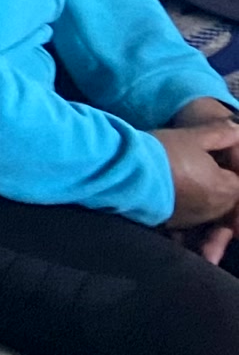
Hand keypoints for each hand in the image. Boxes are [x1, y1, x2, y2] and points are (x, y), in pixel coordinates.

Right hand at [159, 120, 238, 238]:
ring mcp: (195, 219)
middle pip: (227, 200)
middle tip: (201, 168)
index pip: (238, 181)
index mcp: (225, 188)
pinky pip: (191, 220)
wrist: (127, 173)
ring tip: (186, 181)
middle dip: (219, 186)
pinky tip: (174, 196)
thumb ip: (219, 134)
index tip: (213, 159)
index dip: (228, 169)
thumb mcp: (193, 137)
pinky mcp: (176, 224)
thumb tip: (236, 129)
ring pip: (210, 212)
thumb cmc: (163, 153)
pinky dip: (188, 210)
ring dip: (204, 199)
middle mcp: (215, 209)